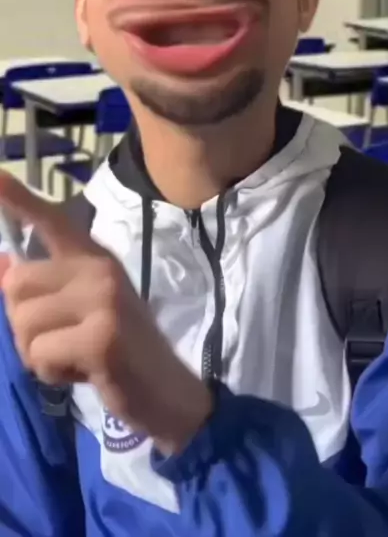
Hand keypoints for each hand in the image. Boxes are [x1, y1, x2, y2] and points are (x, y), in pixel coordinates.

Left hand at [0, 172, 211, 453]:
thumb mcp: (86, 310)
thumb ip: (47, 288)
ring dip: (35, 353)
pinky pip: (40, 353)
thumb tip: (2, 267)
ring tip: (71, 358)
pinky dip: (50, 373)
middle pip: (18, 284)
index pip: (52, 220)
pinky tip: (81, 374)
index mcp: (95, 258)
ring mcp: (103, 301)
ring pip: (23, 322)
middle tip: (57, 342)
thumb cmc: (122, 351)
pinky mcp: (101, 338)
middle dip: (22, 324)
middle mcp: (99, 269)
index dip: (18, 199)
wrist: (168, 391)